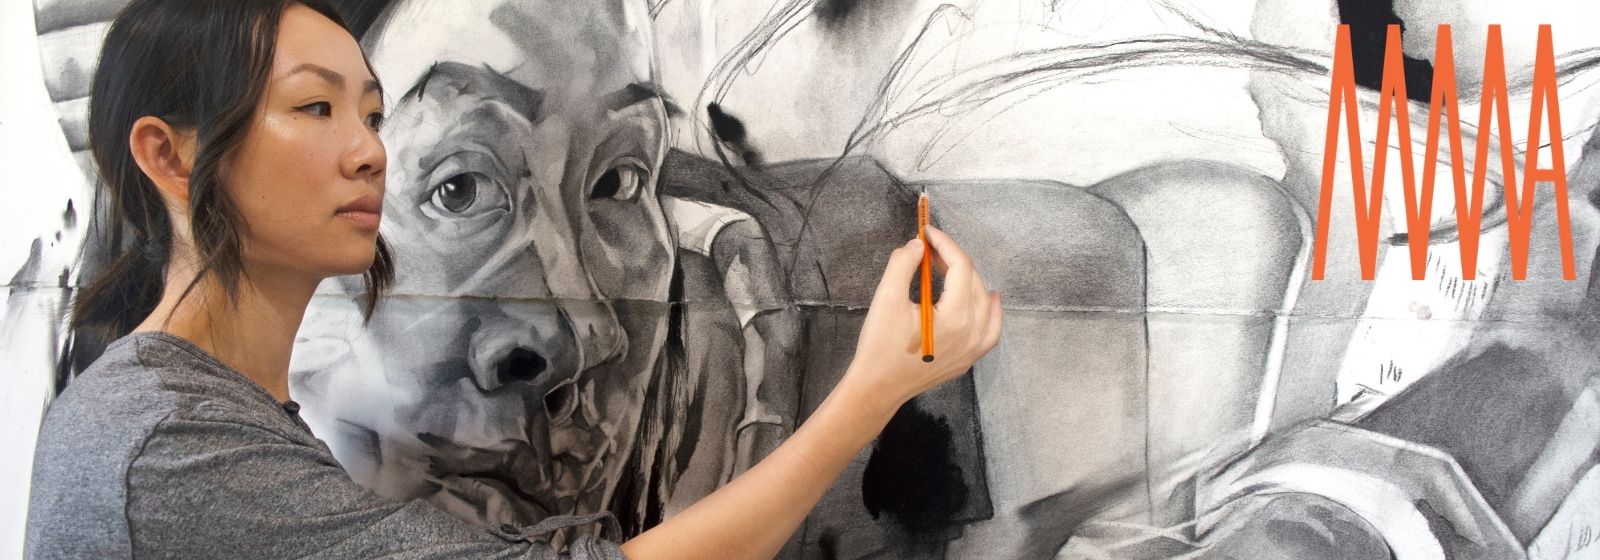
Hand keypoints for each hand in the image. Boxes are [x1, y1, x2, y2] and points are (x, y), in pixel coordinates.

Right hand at [844, 226, 1002, 409]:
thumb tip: (918, 245)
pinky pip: (990, 331)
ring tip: (953, 267)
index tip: (928, 232)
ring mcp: (972, 350)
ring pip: (986, 305)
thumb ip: (903, 264)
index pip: (961, 267)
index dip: (945, 244)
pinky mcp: (967, 360)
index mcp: (955, 316)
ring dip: (972, 281)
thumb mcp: (886, 298)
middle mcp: (971, 333)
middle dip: (954, 260)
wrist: (877, 388)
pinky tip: (989, 299)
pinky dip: (991, 312)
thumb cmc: (879, 345)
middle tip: (930, 249)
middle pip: (974, 283)